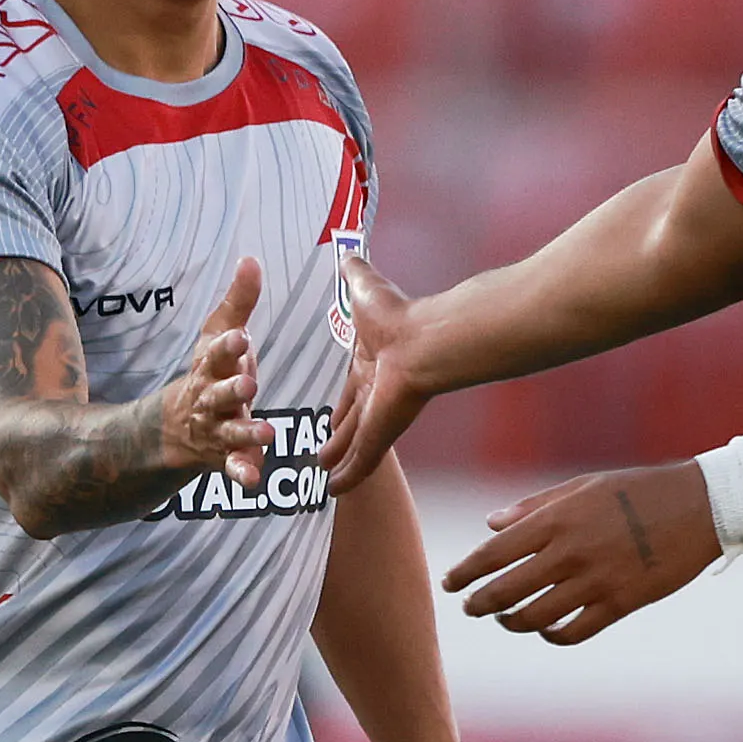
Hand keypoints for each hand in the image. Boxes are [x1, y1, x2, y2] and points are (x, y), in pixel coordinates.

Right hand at [157, 258, 271, 487]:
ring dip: (245, 432)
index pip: (216, 354)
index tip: (240, 337)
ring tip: (266, 432)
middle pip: (219, 393)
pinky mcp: (225, 456)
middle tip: (249, 382)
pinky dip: (241, 473)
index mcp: (210, 367)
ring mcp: (216, 429)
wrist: (178, 425)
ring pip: (229, 431)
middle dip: (232, 388)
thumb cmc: (211, 370)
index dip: (227, 347)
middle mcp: (210, 398)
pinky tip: (254, 480)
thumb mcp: (218, 335)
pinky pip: (233, 468)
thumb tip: (251, 258)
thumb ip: (238, 301)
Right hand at [323, 252, 437, 490]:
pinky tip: (335, 493)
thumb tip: (347, 248)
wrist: (422, 340)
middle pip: (351, 423)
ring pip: (355, 447)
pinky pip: (362, 460)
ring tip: (324, 482)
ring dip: (341, 463)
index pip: (351, 392)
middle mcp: (375, 393)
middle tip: (320, 458)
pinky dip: (349, 476)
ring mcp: (379, 416)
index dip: (340, 407)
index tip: (329, 420)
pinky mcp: (381, 432)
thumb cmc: (396, 315)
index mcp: (369, 365)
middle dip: (337, 440)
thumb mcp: (364, 287)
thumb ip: (354, 272)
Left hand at [444, 462, 719, 644]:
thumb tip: (491, 524)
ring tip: (503, 618)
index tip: (450, 582)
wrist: (700, 506)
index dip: (465, 571)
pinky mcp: (620, 603)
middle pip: (505, 591)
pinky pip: (573, 632)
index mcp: (557, 519)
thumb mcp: (583, 487)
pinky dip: (551, 636)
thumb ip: (534, 507)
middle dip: (479, 603)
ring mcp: (595, 581)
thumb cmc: (638, 490)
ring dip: (511, 622)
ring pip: (534, 618)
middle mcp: (570, 552)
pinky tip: (544, 629)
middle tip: (469, 607)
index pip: (494, 553)